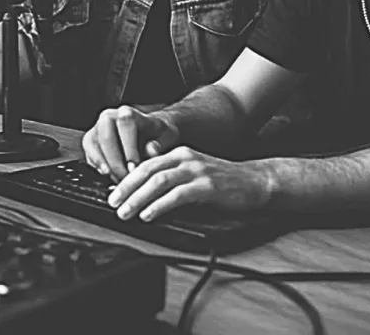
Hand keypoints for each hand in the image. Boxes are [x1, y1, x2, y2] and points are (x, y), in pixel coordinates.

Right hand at [82, 105, 180, 179]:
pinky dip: (98, 168)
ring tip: (118, 181)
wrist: (149, 134)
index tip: (135, 167)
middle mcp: (108, 117)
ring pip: (93, 146)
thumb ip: (161, 144)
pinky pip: (89, 154)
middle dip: (115, 162)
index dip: (129, 148)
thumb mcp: (167, 137)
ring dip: (105, 166)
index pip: (125, 125)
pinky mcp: (91, 141)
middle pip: (106, 137)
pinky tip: (110, 177)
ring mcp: (97, 128)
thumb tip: (151, 151)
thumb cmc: (158, 135)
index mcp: (128, 113)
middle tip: (126, 179)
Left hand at [105, 147, 272, 221]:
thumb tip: (144, 199)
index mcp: (178, 154)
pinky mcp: (207, 186)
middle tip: (112, 203)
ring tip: (125, 212)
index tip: (112, 194)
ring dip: (138, 198)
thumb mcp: (192, 177)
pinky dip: (159, 205)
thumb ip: (171, 183)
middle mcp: (184, 158)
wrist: (256, 182)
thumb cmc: (223, 184)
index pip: (144, 164)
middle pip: (146, 171)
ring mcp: (196, 170)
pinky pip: (177, 195)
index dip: (125, 179)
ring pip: (158, 181)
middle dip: (125, 188)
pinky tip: (149, 215)